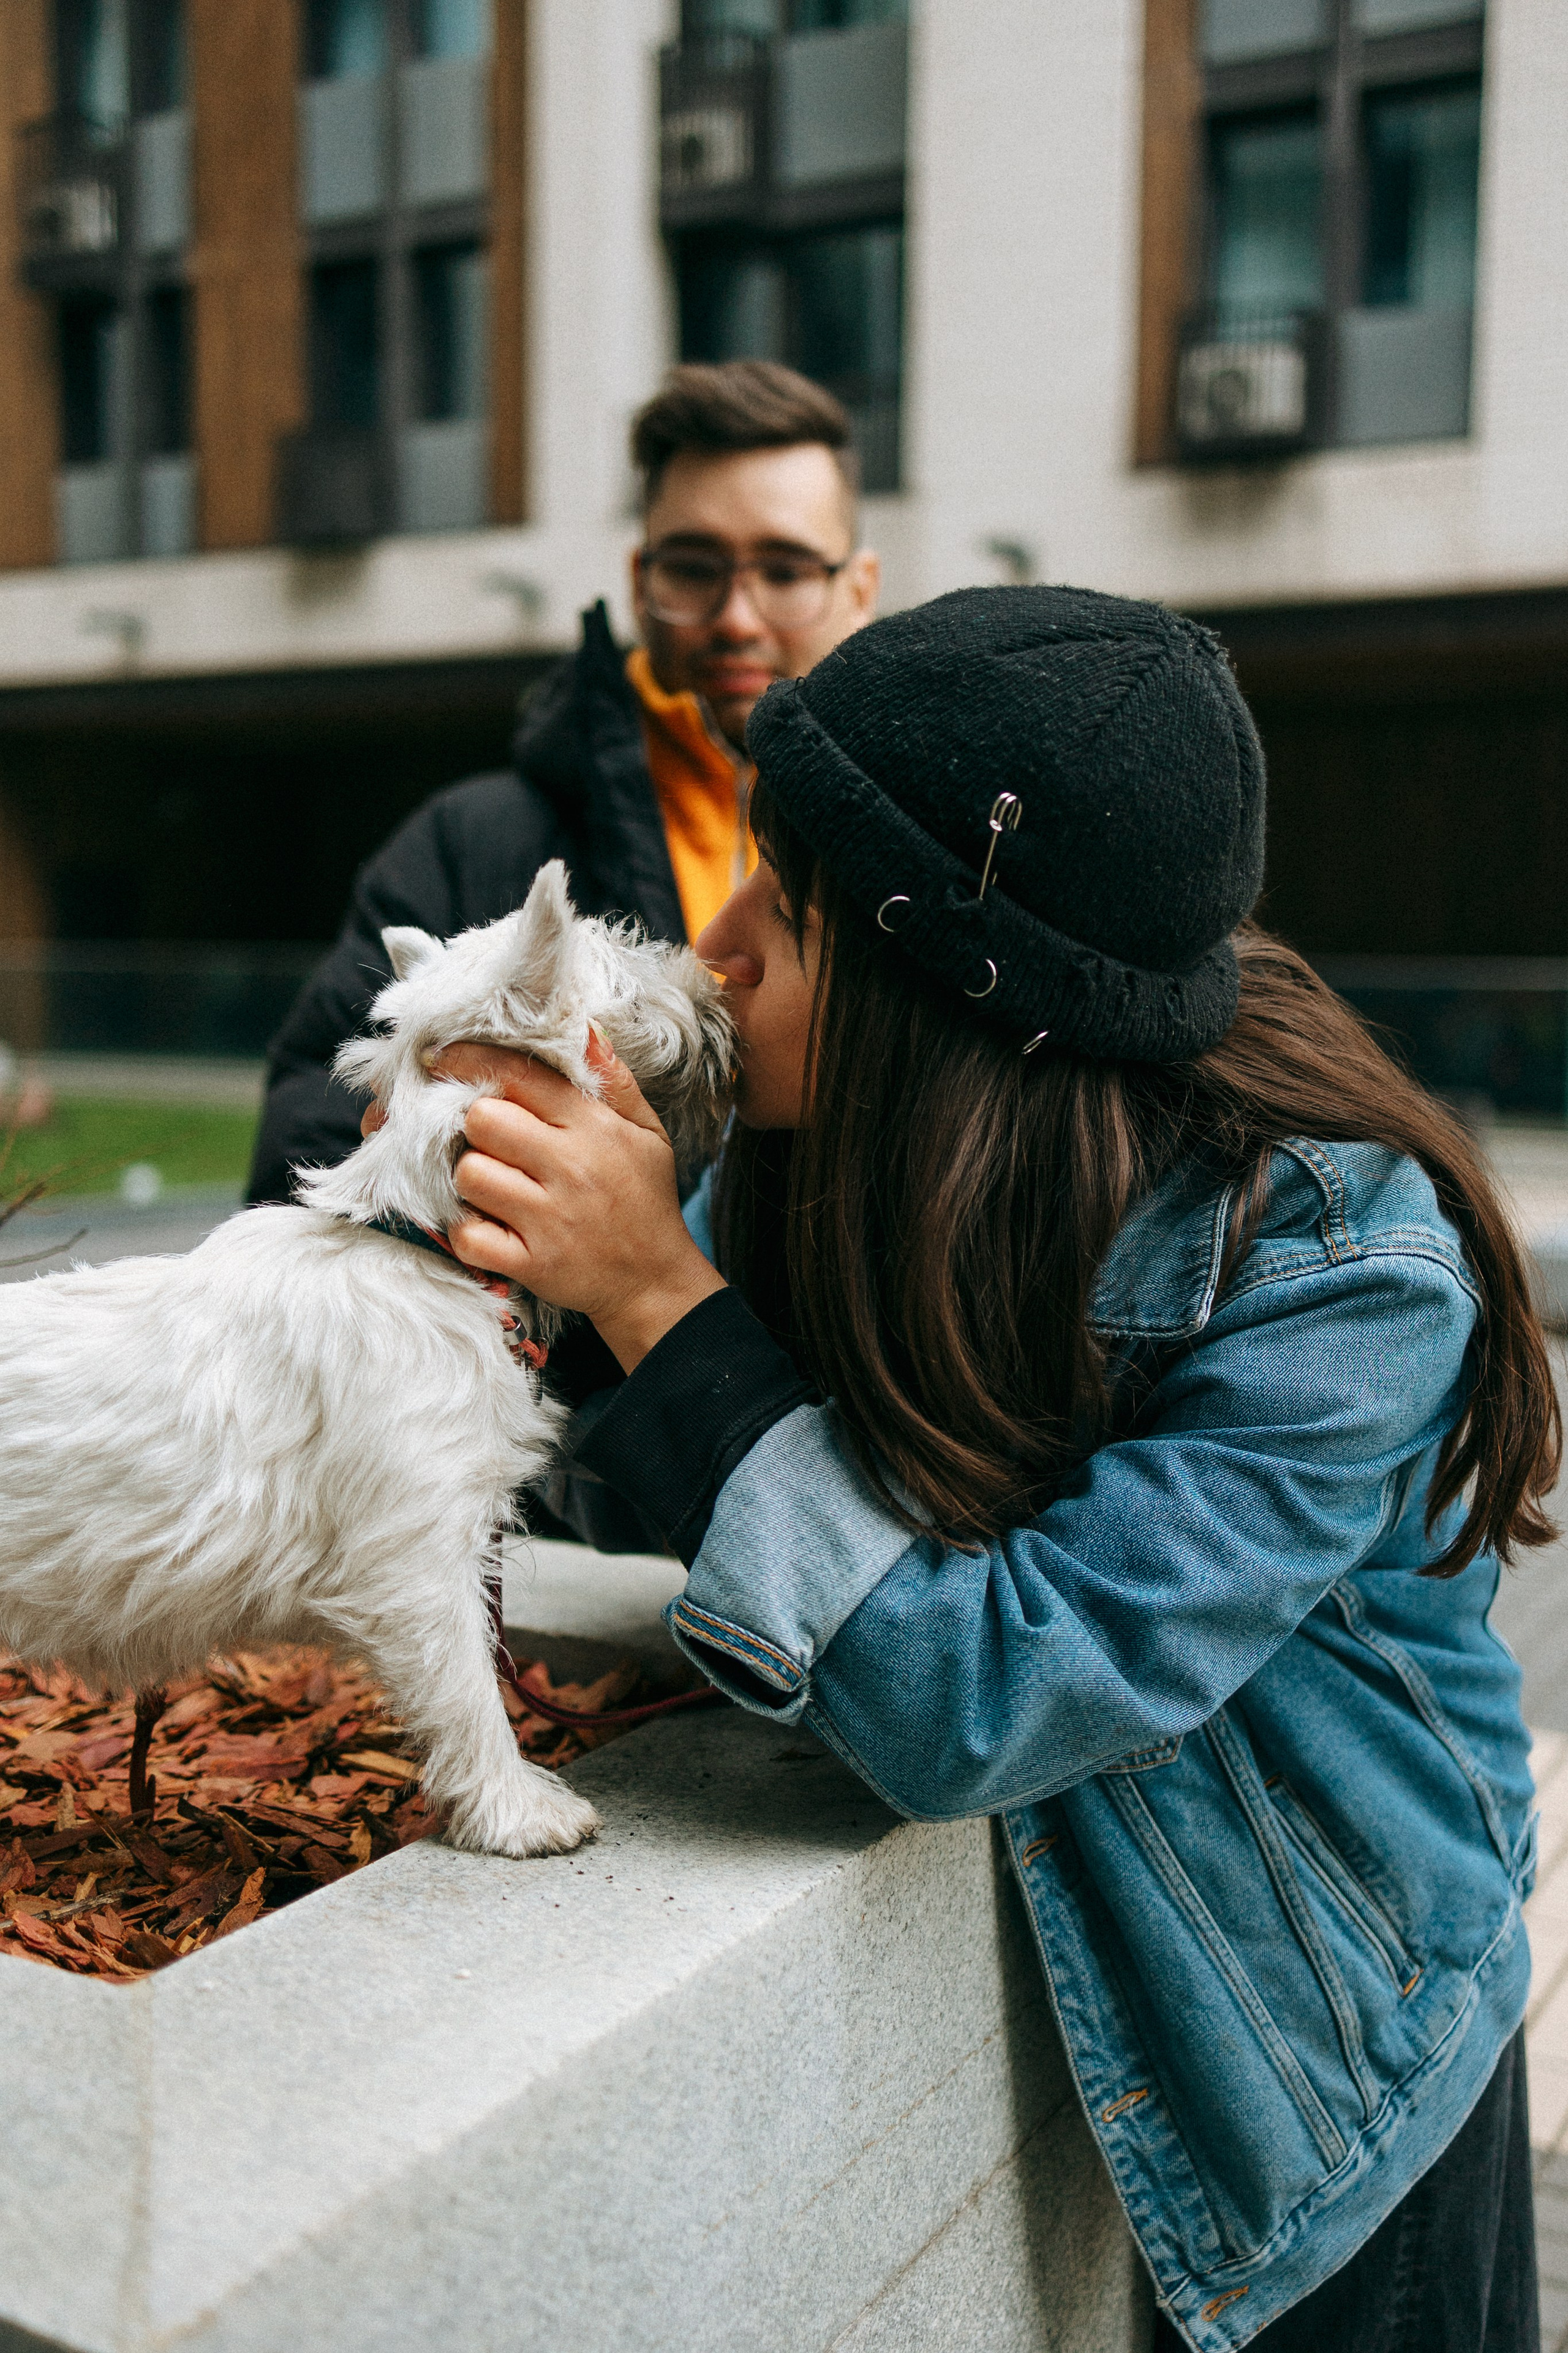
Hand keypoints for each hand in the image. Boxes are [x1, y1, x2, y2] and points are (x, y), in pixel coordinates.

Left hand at [438, 1038, 725, 1372]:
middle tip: (487, 1139)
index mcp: (594, 1127)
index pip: (518, 1075)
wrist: (656, 1283)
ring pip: (469, 1174)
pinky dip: (468, 1232)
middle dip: (472, 1125)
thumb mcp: (647, 1132)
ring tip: (494, 1185)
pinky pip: (469, 1236)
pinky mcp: (532, 1263)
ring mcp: (549, 1218)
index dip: (469, 1060)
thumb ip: (615, 1080)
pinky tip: (490, 1226)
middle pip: (482, 1120)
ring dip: (471, 1177)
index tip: (442, 1059)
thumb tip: (585, 1029)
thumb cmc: (644, 1200)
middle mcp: (571, 1168)